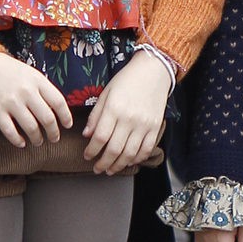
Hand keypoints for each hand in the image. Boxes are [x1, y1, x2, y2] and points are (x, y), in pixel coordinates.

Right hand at [0, 53, 72, 146]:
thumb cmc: (8, 69)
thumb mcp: (30, 73)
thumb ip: (43, 89)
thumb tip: (56, 109)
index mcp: (37, 80)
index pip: (59, 102)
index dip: (66, 117)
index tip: (67, 125)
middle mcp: (26, 92)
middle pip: (47, 119)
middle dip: (54, 133)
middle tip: (54, 138)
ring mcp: (11, 102)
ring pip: (31, 128)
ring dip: (37, 139)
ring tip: (38, 142)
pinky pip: (10, 131)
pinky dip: (18, 140)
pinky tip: (22, 143)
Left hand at [83, 52, 169, 173]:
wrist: (154, 71)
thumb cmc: (127, 80)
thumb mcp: (106, 93)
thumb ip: (96, 115)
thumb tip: (87, 135)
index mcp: (114, 109)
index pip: (99, 137)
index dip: (91, 151)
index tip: (87, 156)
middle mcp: (129, 119)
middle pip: (114, 149)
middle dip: (103, 163)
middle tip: (97, 168)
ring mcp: (144, 125)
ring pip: (130, 153)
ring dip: (118, 165)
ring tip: (110, 169)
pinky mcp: (155, 127)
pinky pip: (146, 149)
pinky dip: (136, 159)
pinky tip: (128, 161)